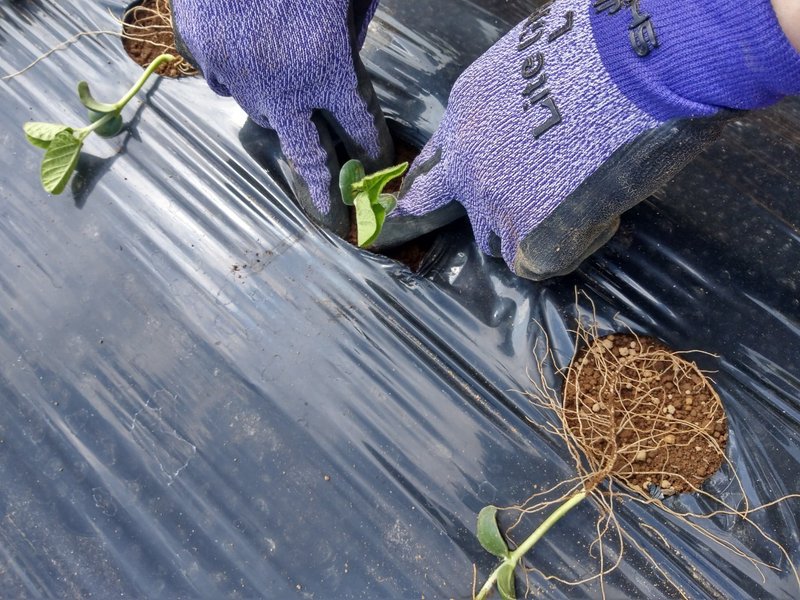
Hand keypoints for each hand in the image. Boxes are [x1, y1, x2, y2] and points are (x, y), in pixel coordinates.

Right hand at [170, 0, 392, 237]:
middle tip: (332, 217)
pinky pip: (227, 81)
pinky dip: (241, 75)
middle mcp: (284, 88)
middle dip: (322, 190)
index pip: (362, 129)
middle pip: (307, 154)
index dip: (375, 154)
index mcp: (331, 69)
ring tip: (285, 95)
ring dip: (277, 110)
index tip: (380, 174)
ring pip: (261, 114)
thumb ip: (355, 27)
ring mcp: (239, 77)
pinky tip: (248, 55)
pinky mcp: (204, 57)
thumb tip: (351, 52)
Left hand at [382, 0, 799, 279]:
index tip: (420, 202)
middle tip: (517, 215)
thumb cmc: (603, 48)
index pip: (434, 163)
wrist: (639, 67)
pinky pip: (534, 264)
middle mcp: (467, 162)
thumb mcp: (532, 62)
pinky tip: (595, 221)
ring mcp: (493, 203)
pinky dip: (564, 248)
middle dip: (486, 213)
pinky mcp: (529, 237)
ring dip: (524, 233)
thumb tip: (529, 124)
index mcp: (465, 111)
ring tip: (570, 211)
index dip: (435, 184)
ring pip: (495, 241)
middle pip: (461, 208)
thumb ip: (515, 104)